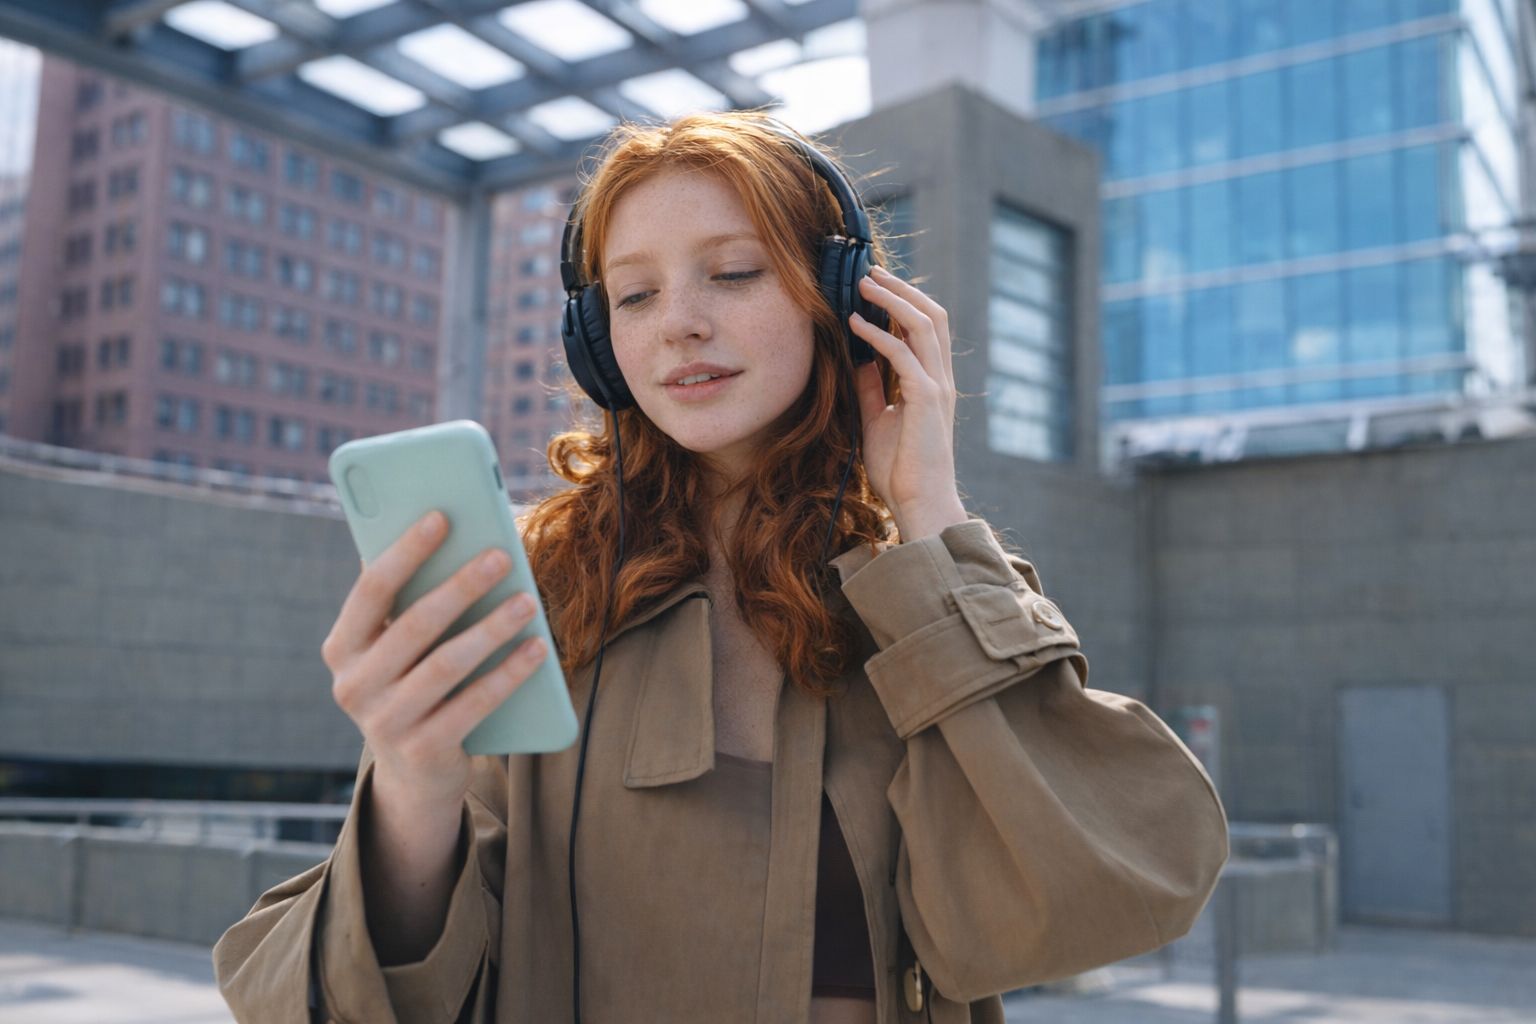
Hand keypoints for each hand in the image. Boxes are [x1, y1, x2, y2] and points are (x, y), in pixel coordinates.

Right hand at [321, 509, 548, 808]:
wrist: (414, 773)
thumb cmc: (413, 684)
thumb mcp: (400, 648)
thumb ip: (411, 601)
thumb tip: (451, 533)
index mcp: (342, 647)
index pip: (372, 589)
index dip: (406, 551)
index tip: (442, 517)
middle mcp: (353, 685)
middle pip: (415, 625)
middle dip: (461, 586)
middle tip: (501, 556)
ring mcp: (384, 722)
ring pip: (447, 664)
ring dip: (491, 628)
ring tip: (527, 600)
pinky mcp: (422, 750)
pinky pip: (474, 703)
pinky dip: (509, 673)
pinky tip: (536, 649)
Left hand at [848, 265, 967, 540]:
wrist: (918, 502)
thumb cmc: (901, 469)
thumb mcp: (878, 420)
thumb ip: (872, 388)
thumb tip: (858, 360)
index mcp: (933, 382)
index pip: (926, 328)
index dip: (904, 301)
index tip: (875, 285)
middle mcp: (940, 378)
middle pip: (932, 315)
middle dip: (901, 288)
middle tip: (870, 271)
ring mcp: (937, 387)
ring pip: (924, 325)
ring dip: (892, 299)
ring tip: (864, 283)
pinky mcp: (927, 399)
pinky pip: (903, 354)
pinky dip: (878, 334)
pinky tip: (854, 323)